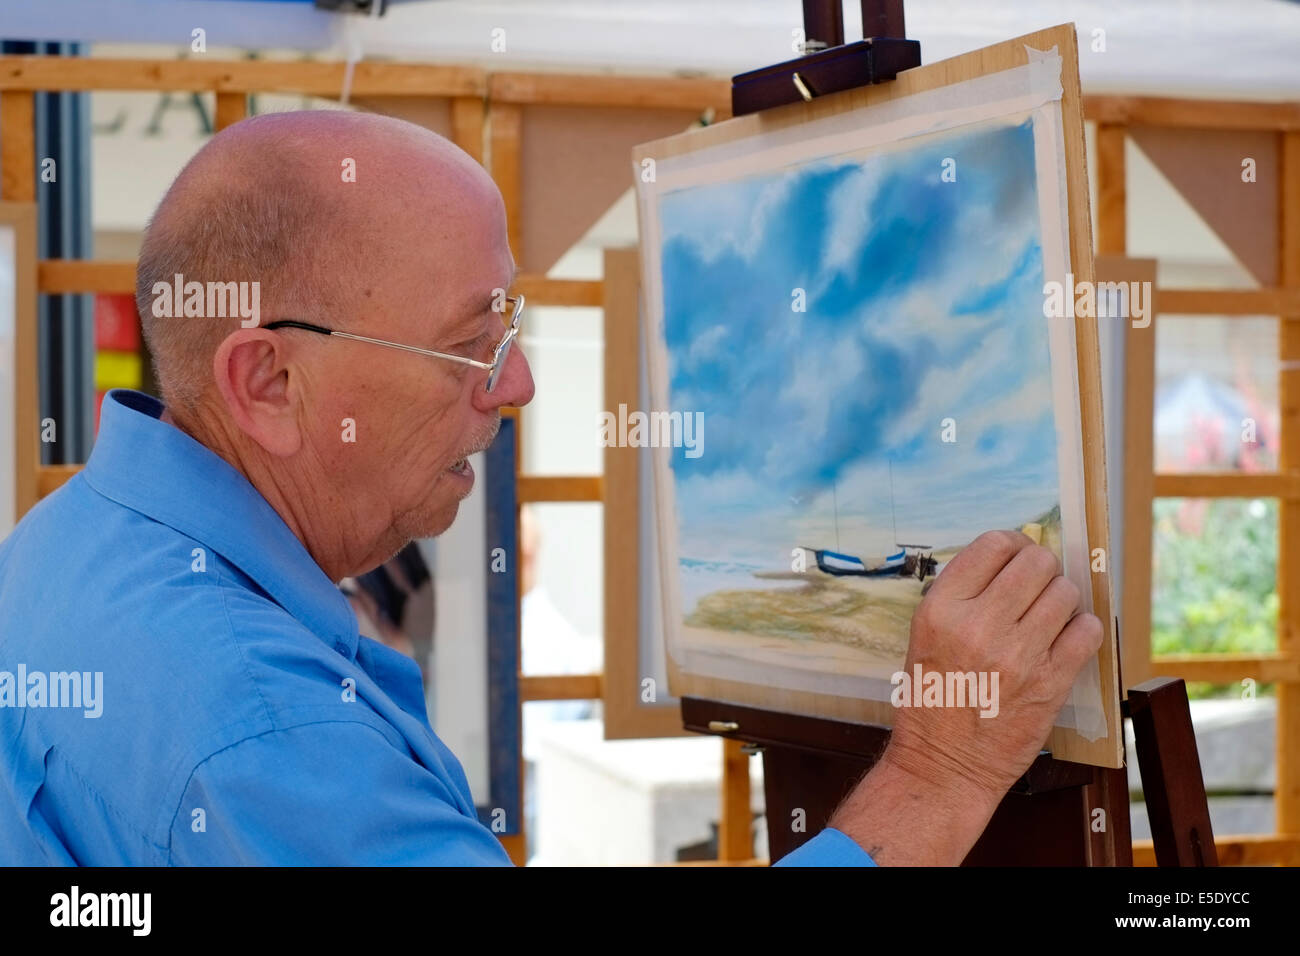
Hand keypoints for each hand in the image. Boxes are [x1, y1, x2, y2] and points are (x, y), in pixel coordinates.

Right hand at [827, 530, 1102, 863]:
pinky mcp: (1050, 682)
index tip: (1016, 557)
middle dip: (1042, 569)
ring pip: (1066, 593)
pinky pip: (1087, 632)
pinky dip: (1082, 629)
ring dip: (1062, 600)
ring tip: (1049, 617)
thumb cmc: (932, 700)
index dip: (1013, 544)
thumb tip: (1012, 558)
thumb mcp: (925, 637)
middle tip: (1037, 587)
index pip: (993, 545)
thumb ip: (962, 598)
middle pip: (1036, 562)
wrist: (944, 764)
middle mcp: (978, 625)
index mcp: (941, 610)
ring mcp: (1017, 654)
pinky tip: (1066, 639)